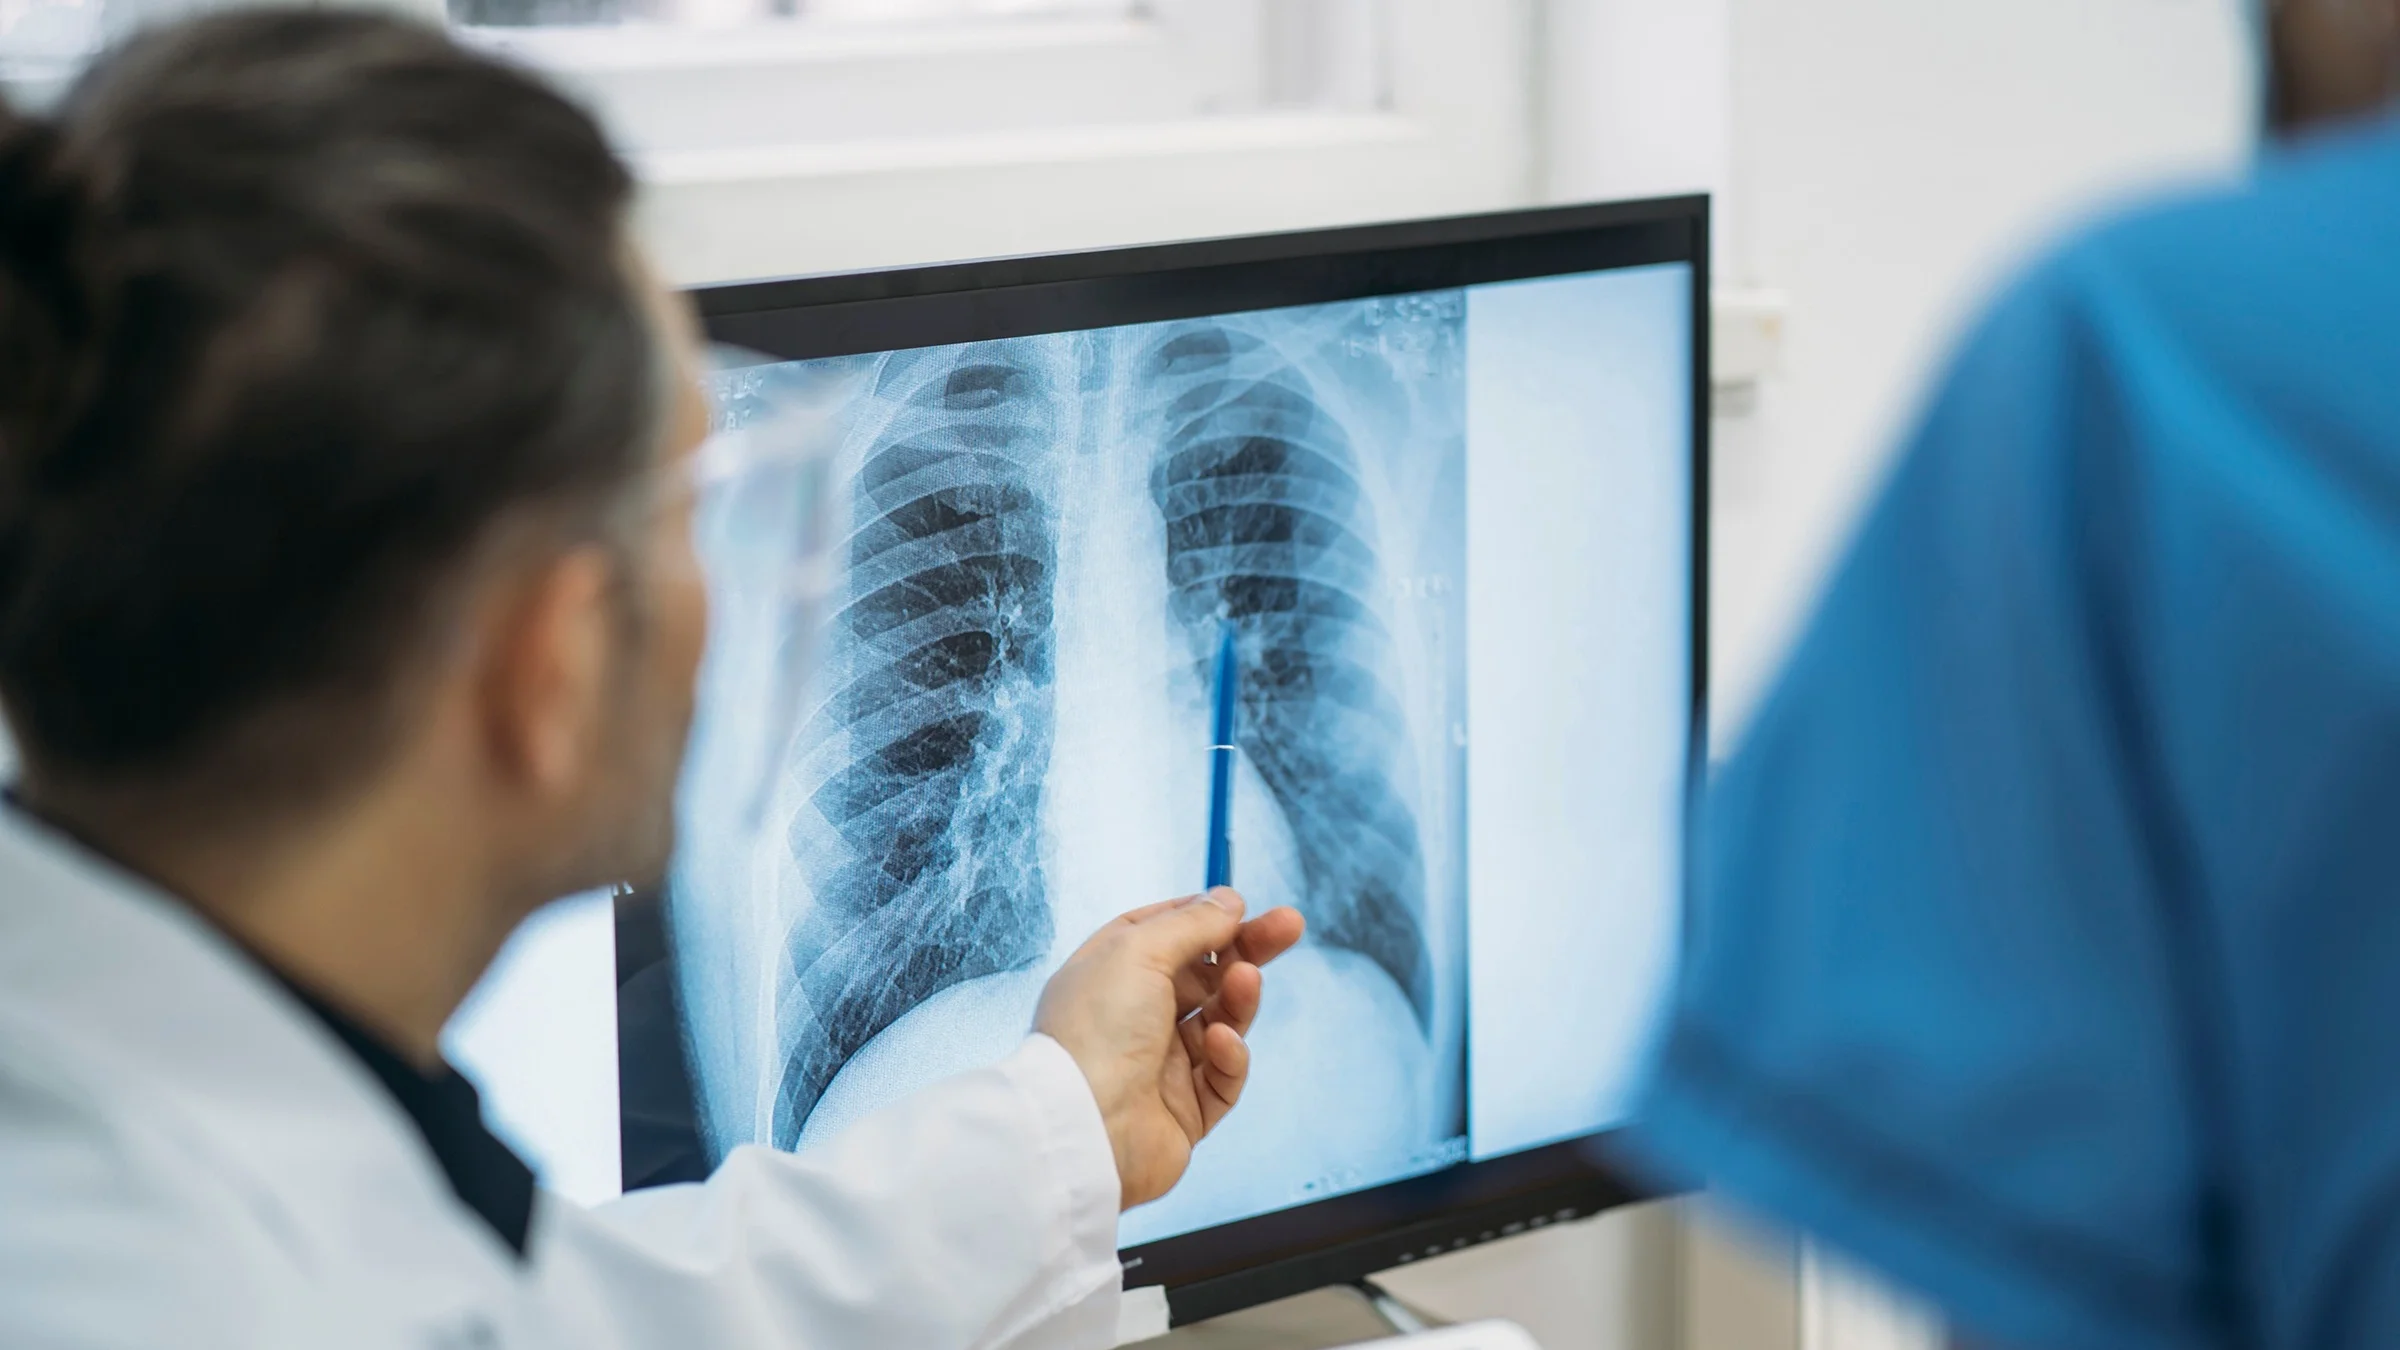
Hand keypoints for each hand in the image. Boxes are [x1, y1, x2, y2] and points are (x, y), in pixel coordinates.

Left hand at [1034, 888, 1305, 1209]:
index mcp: (1109, 975)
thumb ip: (1190, 924)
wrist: (1084, 1129)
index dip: (1201, 916)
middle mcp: (1132, 1018)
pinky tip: (1222, 1043)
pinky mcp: (1184, 1111)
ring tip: (1247, 981)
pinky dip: (1229, 1056)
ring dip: (1238, 998)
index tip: (1240, 904)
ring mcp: (1159, 1065)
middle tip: (1290, 925)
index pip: (1161, 935)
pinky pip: (1222, 1077)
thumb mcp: (1139, 951)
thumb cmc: (1095, 1032)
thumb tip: (1228, 900)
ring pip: (1220, 1021)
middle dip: (1246, 949)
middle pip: (1203, 975)